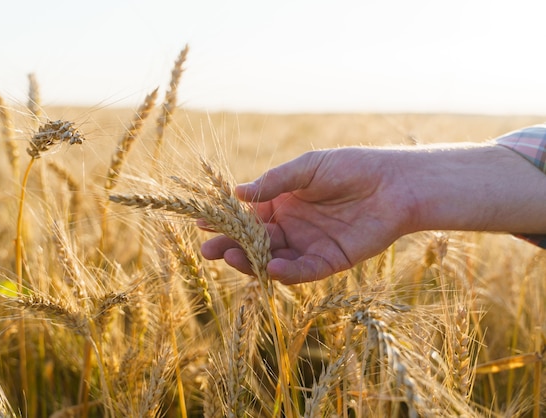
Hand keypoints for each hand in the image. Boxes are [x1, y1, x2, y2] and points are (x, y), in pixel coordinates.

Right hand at [200, 148, 413, 283]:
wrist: (395, 183)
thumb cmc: (351, 167)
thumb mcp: (307, 168)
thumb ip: (274, 182)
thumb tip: (236, 192)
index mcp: (284, 204)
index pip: (249, 217)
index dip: (227, 221)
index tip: (203, 223)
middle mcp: (293, 227)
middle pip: (256, 241)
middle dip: (231, 246)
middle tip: (209, 250)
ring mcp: (310, 245)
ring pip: (274, 259)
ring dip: (253, 261)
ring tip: (232, 258)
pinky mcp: (330, 261)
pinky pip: (304, 271)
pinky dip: (287, 272)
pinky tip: (271, 268)